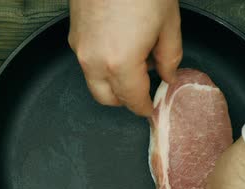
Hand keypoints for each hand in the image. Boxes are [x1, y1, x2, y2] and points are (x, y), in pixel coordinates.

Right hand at [68, 0, 181, 116]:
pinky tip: (120, 48)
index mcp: (121, 63)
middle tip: (145, 89)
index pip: (133, 101)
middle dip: (126, 100)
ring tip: (135, 64)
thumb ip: (170, 57)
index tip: (153, 108)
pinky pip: (87, 63)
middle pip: (107, 99)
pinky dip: (102, 66)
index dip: (146, 108)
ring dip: (113, 84)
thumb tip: (168, 75)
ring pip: (94, 82)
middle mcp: (95, 62)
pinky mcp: (73, 35)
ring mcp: (80, 48)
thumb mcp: (168, 23)